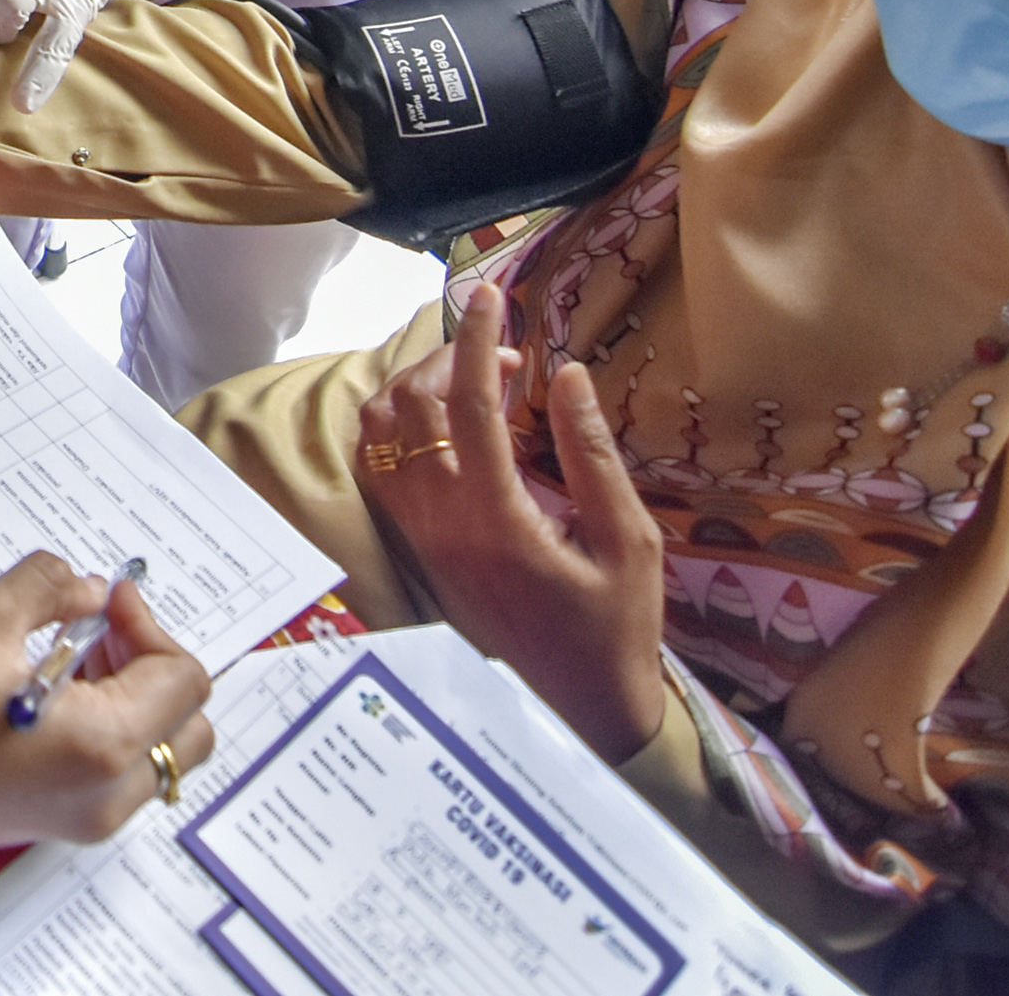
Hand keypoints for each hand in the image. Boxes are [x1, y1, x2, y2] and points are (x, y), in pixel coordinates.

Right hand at [0, 554, 214, 861]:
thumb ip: (51, 588)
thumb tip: (86, 588)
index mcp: (104, 746)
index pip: (182, 680)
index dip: (147, 625)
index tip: (104, 600)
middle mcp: (106, 795)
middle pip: (186, 729)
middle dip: (154, 667)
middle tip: (99, 630)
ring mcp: (81, 818)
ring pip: (153, 755)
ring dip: (132, 698)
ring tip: (65, 656)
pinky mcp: (51, 823)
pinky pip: (113, 776)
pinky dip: (105, 730)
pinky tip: (44, 693)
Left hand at [355, 282, 668, 760]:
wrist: (580, 713)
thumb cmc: (616, 630)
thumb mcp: (627, 542)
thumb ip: (592, 455)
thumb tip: (564, 374)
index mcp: (496, 519)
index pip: (470, 403)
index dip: (480, 339)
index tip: (495, 295)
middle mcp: (442, 524)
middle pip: (412, 407)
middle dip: (452, 359)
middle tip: (507, 357)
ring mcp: (420, 539)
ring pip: (383, 434)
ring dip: (420, 389)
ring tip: (476, 385)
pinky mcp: (417, 551)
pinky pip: (381, 469)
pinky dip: (401, 426)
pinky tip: (448, 425)